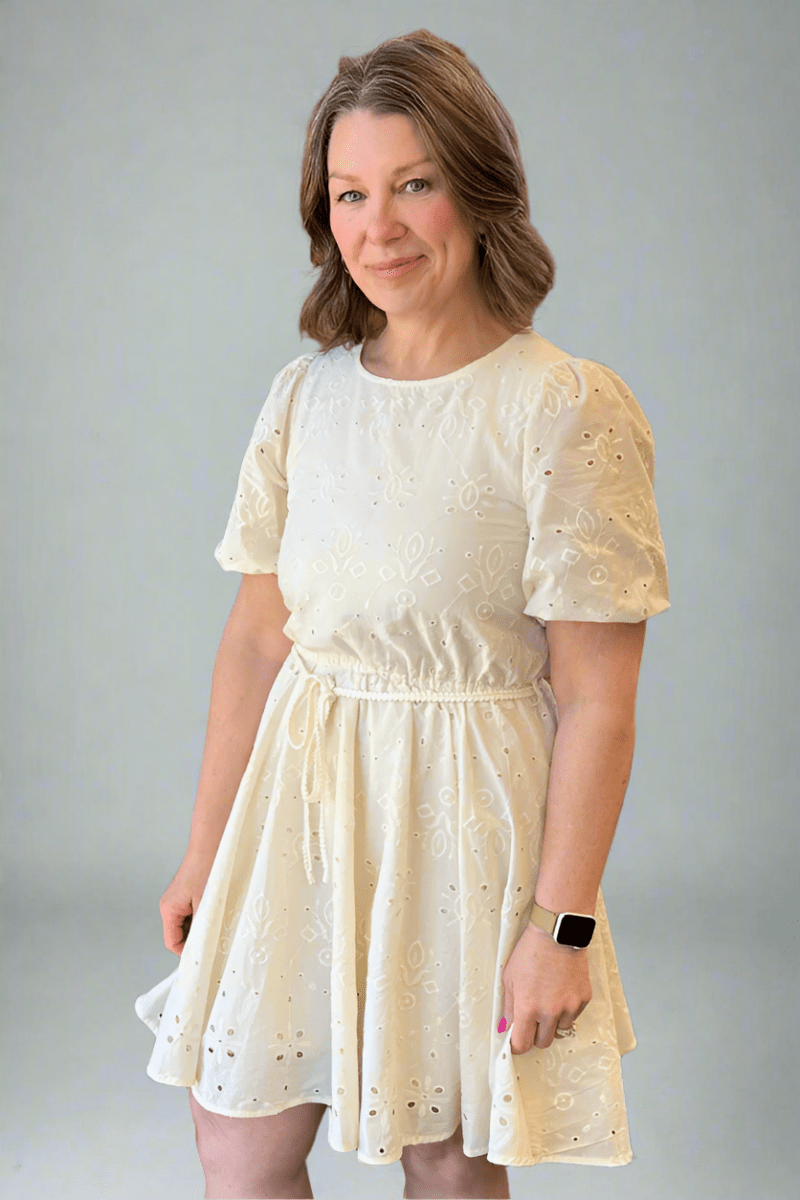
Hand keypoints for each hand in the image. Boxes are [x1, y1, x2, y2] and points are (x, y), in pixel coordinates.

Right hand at [159, 852, 214, 955]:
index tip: (205, 956)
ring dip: (201, 928)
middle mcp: (169, 906)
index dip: (187, 953)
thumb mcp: (206, 903)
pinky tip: (217, 915)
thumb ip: (202, 927)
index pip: (172, 942)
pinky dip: (203, 917)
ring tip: (218, 927)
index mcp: (169, 910)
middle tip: (215, 942)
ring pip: (187, 925)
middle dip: (196, 940)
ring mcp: (178, 899)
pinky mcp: (186, 894)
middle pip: (179, 934)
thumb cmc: (208, 869)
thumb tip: (203, 948)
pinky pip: (192, 913)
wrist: (212, 843)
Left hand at [499, 921, 591, 1052]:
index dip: (517, 1045)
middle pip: (543, 1042)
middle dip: (536, 1034)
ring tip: (548, 999)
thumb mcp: (509, 977)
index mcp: (527, 1008)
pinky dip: (567, 1009)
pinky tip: (561, 990)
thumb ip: (508, 1007)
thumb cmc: (530, 951)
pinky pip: (574, 1015)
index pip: (522, 1044)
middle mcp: (549, 1012)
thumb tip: (507, 1027)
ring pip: (559, 1029)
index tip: (516, 1041)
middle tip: (533, 1019)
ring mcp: (569, 1006)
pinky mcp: (583, 999)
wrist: (556, 933)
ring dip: (553, 1021)